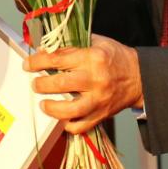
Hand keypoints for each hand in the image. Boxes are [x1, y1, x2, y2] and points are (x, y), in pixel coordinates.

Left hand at [24, 34, 142, 134]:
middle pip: (61, 84)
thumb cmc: (115, 57)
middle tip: (35, 84)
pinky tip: (60, 117)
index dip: (38, 62)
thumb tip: (44, 50)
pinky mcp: (101, 115)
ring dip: (51, 108)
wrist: (139, 77)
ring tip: (44, 104)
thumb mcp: (96, 42)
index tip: (28, 65)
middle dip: (41, 84)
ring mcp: (99, 99)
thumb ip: (71, 45)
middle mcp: (96, 79)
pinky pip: (80, 126)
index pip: (58, 59)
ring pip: (70, 110)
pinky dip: (67, 125)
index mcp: (93, 57)